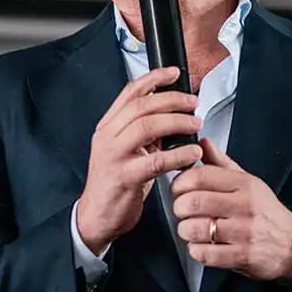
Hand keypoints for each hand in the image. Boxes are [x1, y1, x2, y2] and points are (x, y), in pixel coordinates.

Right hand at [76, 67, 203, 254]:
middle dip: (172, 100)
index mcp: (108, 127)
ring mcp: (114, 156)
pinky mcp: (124, 177)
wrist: (95, 218)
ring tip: (195, 123)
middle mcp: (107, 137)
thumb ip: (144, 132)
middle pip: (141, 106)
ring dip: (176, 121)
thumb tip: (173, 115)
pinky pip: (155, 161)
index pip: (129, 93)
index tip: (174, 73)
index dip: (153, 79)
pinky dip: (178, 155)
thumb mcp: (125, 151)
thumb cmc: (114, 184)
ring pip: (146, 127)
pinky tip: (192, 153)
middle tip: (193, 102)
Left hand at [172, 138, 291, 280]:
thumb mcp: (249, 182)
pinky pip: (204, 253)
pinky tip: (202, 246)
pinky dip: (196, 250)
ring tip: (190, 229)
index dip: (181, 182)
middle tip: (182, 210)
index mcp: (245, 185)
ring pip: (195, 228)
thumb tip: (203, 143)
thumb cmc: (267, 213)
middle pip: (194, 202)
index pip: (201, 176)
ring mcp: (243, 233)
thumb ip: (222, 164)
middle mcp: (245, 206)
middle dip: (179, 207)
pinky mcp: (241, 256)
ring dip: (185, 230)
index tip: (177, 188)